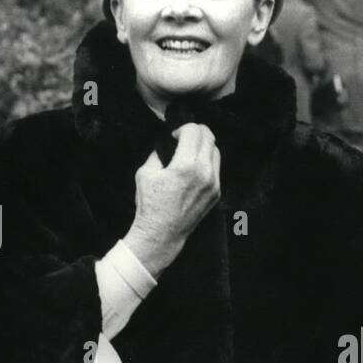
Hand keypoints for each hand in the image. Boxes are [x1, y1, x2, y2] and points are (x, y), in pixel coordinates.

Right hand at [124, 124, 220, 276]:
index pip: (194, 131)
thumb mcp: (146, 172)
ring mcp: (214, 184)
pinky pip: (216, 169)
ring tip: (190, 151)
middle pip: (209, 137)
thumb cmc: (151, 204)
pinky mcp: (216, 193)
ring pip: (216, 152)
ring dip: (204, 146)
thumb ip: (158, 153)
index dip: (182, 128)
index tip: (174, 136)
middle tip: (184, 137)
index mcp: (186, 165)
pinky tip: (194, 167)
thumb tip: (166, 144)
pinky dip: (207, 162)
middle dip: (196, 132)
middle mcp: (205, 173)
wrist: (162, 233)